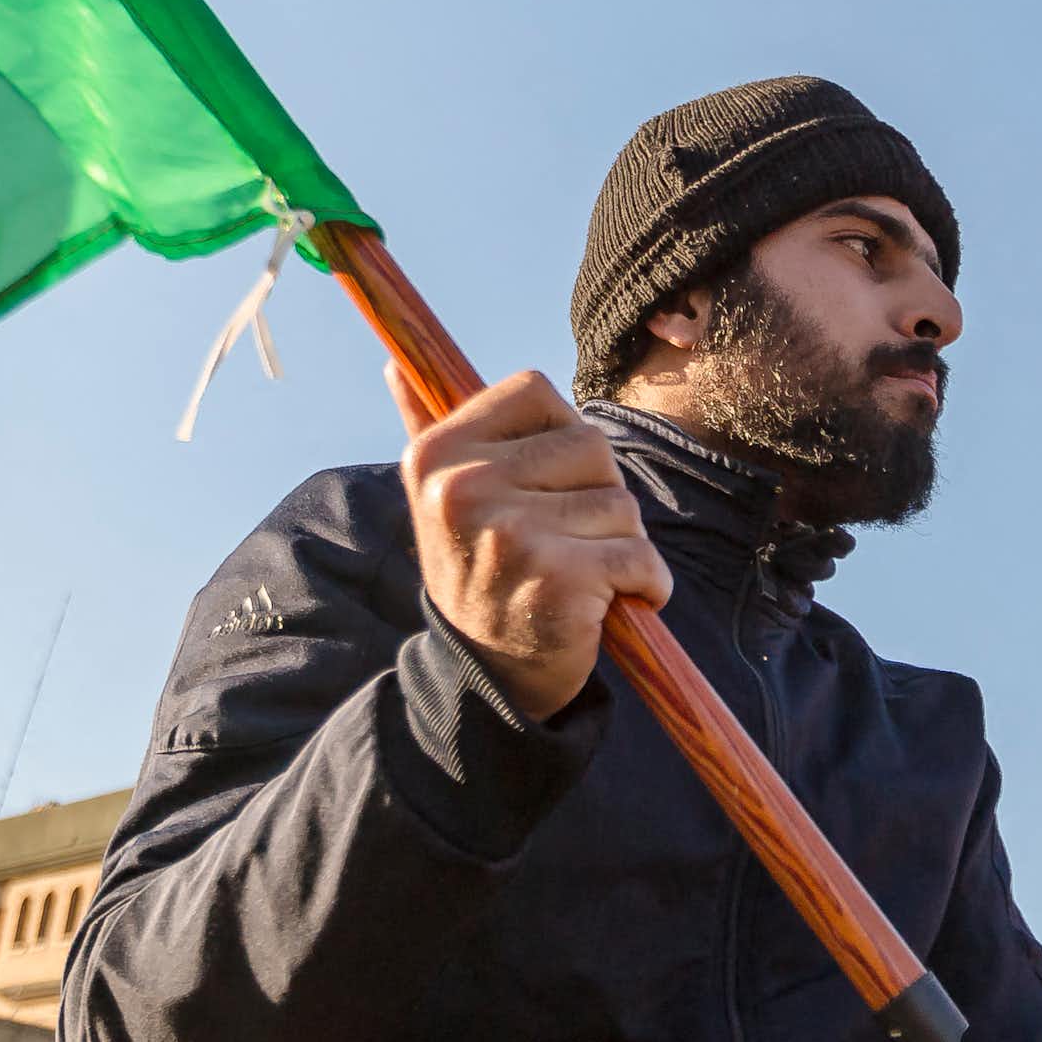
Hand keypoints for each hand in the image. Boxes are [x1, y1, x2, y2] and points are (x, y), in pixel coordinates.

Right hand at [393, 367, 671, 720]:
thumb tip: (395, 364)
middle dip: (599, 494)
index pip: (535, 390)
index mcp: (437, 455)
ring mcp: (510, 533)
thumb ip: (423, 425)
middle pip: (591, 446)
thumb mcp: (438, 498)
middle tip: (565, 539)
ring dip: (621, 545)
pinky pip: (640, 557)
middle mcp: (464, 488)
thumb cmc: (475, 571)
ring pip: (621, 504)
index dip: (559, 433)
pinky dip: (646, 583)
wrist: (485, 676)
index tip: (546, 481)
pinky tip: (615, 603)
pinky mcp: (558, 579)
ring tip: (582, 575)